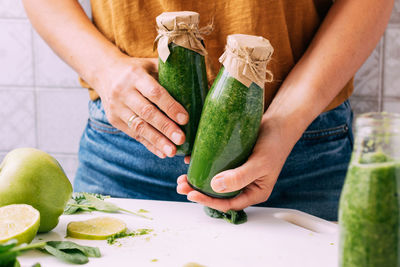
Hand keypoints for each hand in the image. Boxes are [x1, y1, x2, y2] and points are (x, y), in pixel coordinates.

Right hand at [94, 55, 188, 157]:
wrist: (104, 73)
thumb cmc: (137, 69)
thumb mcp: (150, 64)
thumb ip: (170, 73)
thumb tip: (201, 84)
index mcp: (136, 76)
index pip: (154, 93)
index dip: (170, 106)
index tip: (185, 118)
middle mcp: (124, 91)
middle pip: (147, 112)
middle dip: (165, 127)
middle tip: (182, 139)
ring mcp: (117, 107)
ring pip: (139, 127)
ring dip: (157, 141)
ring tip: (172, 152)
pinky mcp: (114, 120)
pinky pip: (134, 135)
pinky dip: (149, 145)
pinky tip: (162, 153)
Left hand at [177, 118, 296, 211]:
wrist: (279, 123)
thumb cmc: (275, 144)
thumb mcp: (260, 163)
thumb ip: (239, 177)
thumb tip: (215, 187)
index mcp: (254, 192)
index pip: (228, 203)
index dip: (208, 201)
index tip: (192, 194)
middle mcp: (244, 185)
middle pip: (218, 194)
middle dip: (198, 191)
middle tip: (181, 185)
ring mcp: (237, 172)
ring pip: (214, 181)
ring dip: (198, 180)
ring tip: (182, 177)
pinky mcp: (232, 160)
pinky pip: (215, 166)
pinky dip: (203, 165)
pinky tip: (192, 160)